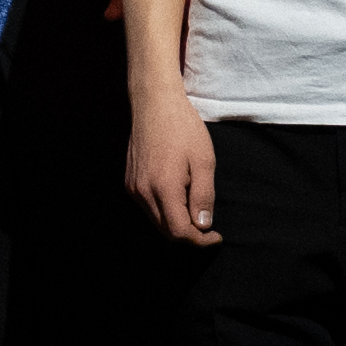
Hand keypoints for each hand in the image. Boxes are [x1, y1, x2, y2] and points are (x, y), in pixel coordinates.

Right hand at [124, 79, 219, 247]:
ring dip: (177, 224)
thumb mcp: (204, 161)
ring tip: (195, 208)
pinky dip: (165, 211)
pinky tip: (179, 196)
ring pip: (156, 221)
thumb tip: (203, 225)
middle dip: (190, 235)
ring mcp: (133, 188)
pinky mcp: (129, 182)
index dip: (200, 241)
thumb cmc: (183, 128)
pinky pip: (148, 208)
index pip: (180, 232)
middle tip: (209, 227)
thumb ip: (204, 196)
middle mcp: (143, 192)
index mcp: (163, 188)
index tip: (216, 236)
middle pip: (166, 232)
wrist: (154, 103)